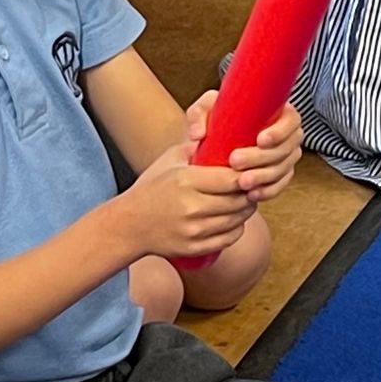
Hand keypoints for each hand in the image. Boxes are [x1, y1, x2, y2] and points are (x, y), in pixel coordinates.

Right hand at [119, 138, 251, 263]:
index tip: (248, 171)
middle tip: (251, 186)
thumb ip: (196, 148)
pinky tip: (233, 219)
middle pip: (238, 200)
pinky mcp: (195, 247)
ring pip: (237, 220)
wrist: (129, 224)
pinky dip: (236, 228)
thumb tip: (223, 134)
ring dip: (245, 210)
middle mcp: (191, 207)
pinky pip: (229, 238)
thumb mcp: (169, 160)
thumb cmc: (151, 188)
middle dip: (249, 192)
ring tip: (244, 200)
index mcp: (185, 180)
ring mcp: (193, 230)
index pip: (231, 179)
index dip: (246, 175)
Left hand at [187, 91, 301, 203]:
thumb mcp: (205, 110)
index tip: (260, 140)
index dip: (280, 132)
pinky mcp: (279, 175)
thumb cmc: (215, 120)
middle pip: (287, 148)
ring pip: (283, 169)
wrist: (214, 144)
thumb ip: (198, 115)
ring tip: (242, 182)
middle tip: (236, 162)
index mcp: (277, 112)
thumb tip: (198, 135)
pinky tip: (252, 195)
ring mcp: (285, 157)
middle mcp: (286, 135)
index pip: (292, 120)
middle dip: (263, 157)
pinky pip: (280, 185)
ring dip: (264, 177)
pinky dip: (267, 191)